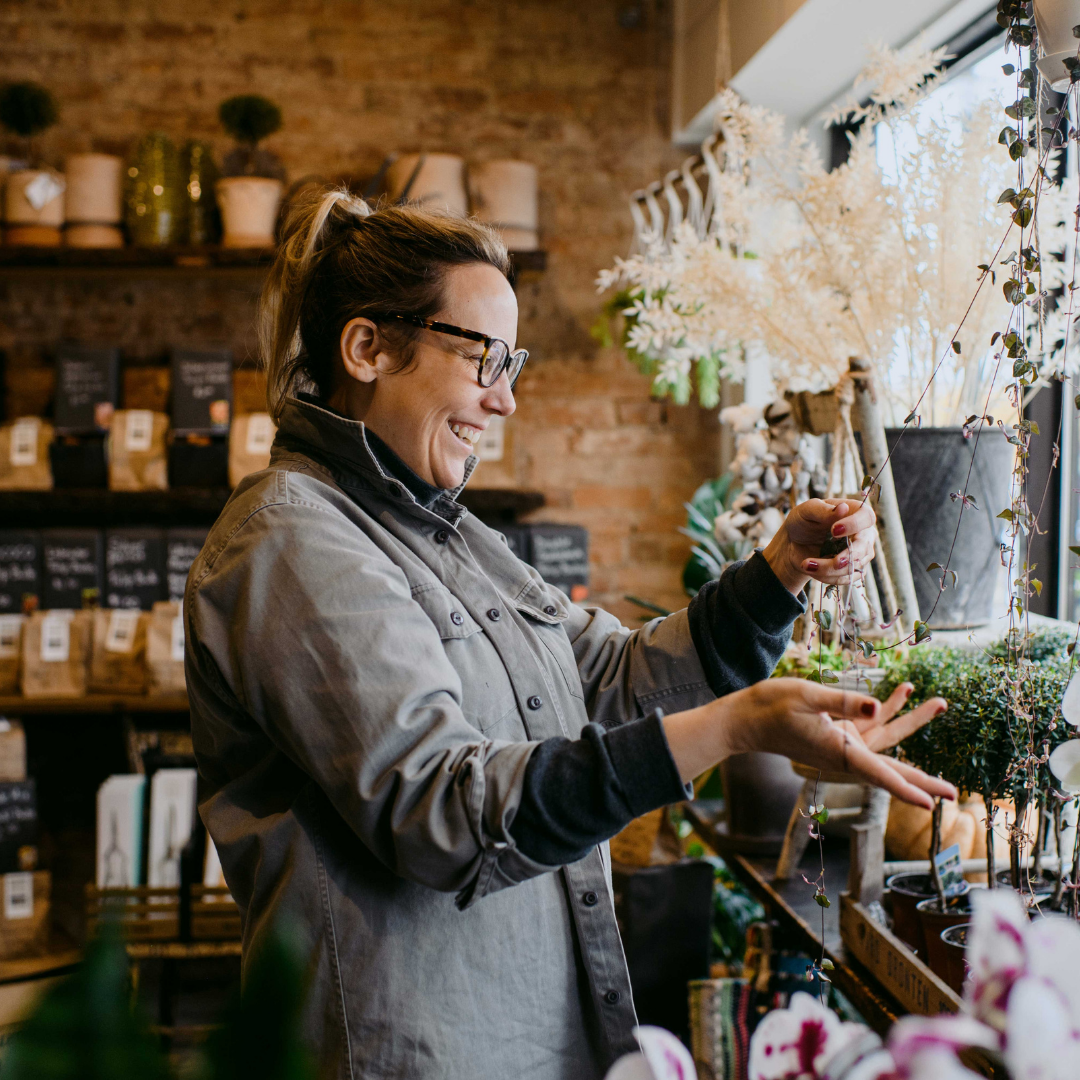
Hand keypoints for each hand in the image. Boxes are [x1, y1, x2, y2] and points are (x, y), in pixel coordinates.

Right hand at [663, 678, 954, 809]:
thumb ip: (845, 702)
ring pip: (886, 738)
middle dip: (922, 778)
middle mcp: (844, 753)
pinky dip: (889, 709)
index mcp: (837, 751)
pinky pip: (871, 725)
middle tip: (953, 794)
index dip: (906, 788)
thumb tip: (880, 707)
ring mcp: (843, 744)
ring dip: (912, 721)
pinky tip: (903, 691)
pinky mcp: (839, 733)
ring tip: (939, 704)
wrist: (746, 718)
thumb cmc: (770, 707)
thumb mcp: (807, 697)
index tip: (930, 804)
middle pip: (891, 766)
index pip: (878, 772)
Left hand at [762, 497, 876, 594]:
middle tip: (833, 561)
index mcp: (855, 512)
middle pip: (864, 547)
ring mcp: (860, 553)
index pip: (867, 517)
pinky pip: (847, 579)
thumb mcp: (806, 511)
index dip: (854, 525)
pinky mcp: (853, 569)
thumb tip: (843, 508)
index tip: (834, 531)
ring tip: (806, 564)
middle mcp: (863, 533)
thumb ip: (823, 510)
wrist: (794, 543)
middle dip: (847, 557)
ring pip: (854, 566)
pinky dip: (828, 577)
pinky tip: (812, 569)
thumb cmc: (803, 521)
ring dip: (829, 569)